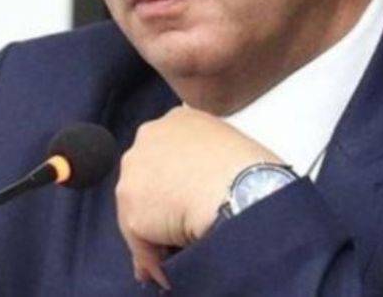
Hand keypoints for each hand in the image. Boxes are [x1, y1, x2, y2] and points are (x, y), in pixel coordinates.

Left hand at [115, 105, 280, 288]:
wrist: (241, 189)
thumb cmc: (250, 170)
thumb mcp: (229, 145)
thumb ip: (206, 157)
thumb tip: (205, 186)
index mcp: (178, 119)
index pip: (166, 152)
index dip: (175, 178)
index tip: (186, 195)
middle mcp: (149, 138)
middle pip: (147, 178)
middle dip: (159, 201)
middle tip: (182, 222)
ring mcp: (135, 172)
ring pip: (141, 209)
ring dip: (157, 228)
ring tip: (182, 245)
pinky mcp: (132, 209)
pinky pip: (141, 240)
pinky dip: (155, 255)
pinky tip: (175, 264)